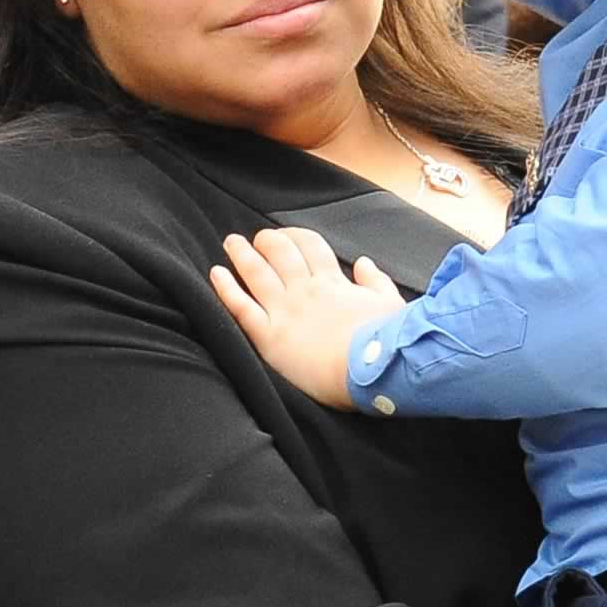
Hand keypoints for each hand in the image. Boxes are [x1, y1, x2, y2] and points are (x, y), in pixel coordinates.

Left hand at [208, 226, 403, 412]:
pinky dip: (226, 288)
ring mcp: (284, 311)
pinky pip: (240, 306)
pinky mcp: (269, 336)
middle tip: (258, 238)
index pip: (311, 246)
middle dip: (268, 241)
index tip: (289, 235)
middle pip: (280, 253)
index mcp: (333, 282)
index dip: (298, 236)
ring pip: (256, 273)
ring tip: (231, 242)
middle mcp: (304, 290)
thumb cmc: (387, 342)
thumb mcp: (389, 304)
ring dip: (242, 254)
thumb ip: (376, 281)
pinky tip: (216, 273)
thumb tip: (364, 263)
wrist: (370, 370)